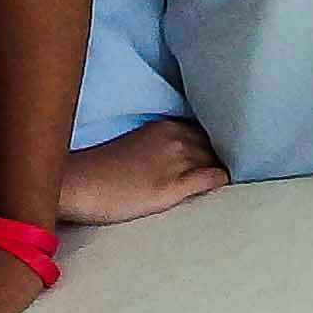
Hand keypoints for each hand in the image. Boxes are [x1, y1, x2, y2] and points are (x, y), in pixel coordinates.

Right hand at [56, 116, 227, 226]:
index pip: (206, 132)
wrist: (80, 184)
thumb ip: (161, 147)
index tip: (220, 154)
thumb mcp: (136, 146)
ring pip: (217, 160)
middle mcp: (175, 137)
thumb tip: (178, 161)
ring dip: (223, 168)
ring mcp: (176, 160)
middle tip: (230, 168)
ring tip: (232, 180)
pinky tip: (225, 186)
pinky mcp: (173, 184)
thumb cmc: (102, 170)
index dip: (214, 145)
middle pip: (215, 145)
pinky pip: (212, 178)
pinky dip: (222, 181)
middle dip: (222, 156)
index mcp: (166, 126)